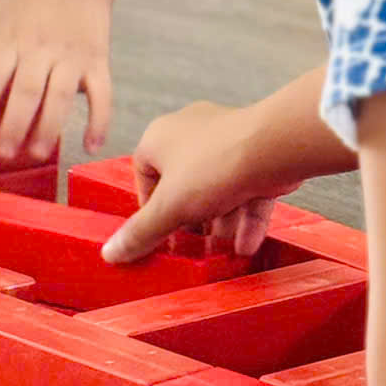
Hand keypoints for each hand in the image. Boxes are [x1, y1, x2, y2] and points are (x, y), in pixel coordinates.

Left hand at [0, 0, 112, 163]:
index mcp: (11, 39)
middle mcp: (41, 49)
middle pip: (28, 91)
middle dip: (15, 124)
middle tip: (3, 154)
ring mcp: (72, 56)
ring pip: (62, 96)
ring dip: (50, 127)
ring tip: (36, 154)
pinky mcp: (98, 61)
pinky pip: (102, 94)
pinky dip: (100, 120)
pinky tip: (91, 146)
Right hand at [101, 100, 301, 262]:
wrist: (274, 147)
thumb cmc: (214, 165)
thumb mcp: (168, 208)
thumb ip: (141, 233)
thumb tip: (110, 253)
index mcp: (160, 137)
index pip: (144, 173)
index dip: (150, 207)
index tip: (158, 232)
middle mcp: (192, 133)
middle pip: (184, 185)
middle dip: (191, 221)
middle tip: (193, 248)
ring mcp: (228, 142)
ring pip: (219, 189)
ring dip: (221, 224)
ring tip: (222, 253)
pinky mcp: (257, 155)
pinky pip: (247, 190)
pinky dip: (246, 218)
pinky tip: (246, 246)